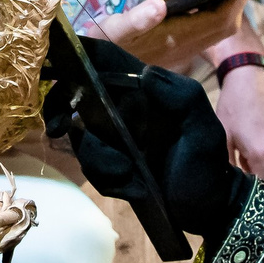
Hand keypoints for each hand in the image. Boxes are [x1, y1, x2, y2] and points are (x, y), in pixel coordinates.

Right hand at [49, 38, 244, 239]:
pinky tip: (135, 189)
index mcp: (143, 91)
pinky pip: (94, 168)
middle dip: (61, 109)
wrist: (209, 208)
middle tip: (58, 128)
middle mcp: (124, 110)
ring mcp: (116, 139)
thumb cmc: (208, 163)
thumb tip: (145, 74)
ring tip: (129, 175)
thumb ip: (181, 96)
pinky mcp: (112, 165)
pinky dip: (111, 180)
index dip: (78, 54)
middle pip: (77, 97)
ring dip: (100, 161)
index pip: (105, 60)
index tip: (54, 64)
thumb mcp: (203, 128)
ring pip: (83, 139)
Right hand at [77, 0, 242, 72]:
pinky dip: (208, 12)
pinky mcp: (176, 48)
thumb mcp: (114, 29)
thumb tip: (160, 6)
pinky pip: (204, 30)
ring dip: (221, 5)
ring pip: (215, 29)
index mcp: (175, 40)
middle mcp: (185, 47)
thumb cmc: (104, 44)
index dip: (233, 0)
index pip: (217, 21)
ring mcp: (182, 49)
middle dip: (233, 0)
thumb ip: (136, 19)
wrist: (95, 69)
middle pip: (223, 26)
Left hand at [214, 58, 263, 179]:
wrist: (254, 75)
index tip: (249, 190)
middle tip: (244, 153)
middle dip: (258, 170)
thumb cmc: (234, 105)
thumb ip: (230, 165)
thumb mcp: (224, 136)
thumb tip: (231, 185)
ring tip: (255, 138)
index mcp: (263, 153)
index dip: (258, 192)